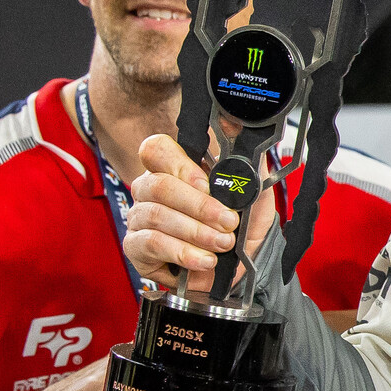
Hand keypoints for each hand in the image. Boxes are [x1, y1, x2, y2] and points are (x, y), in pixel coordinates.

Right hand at [122, 134, 278, 286]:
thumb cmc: (241, 228)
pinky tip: (204, 260)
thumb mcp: (254, 193)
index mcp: (175, 170)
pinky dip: (182, 252)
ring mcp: (140, 218)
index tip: (208, 185)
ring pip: (155, 215)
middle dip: (199, 206)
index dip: (180, 165)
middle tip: (228, 222)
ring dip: (196, 232)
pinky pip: (150, 243)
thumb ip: (246, 160)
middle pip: (158, 185)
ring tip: (222, 244)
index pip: (157, 149)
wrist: (243, 268)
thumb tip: (234, 122)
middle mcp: (151, 191)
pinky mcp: (136, 248)